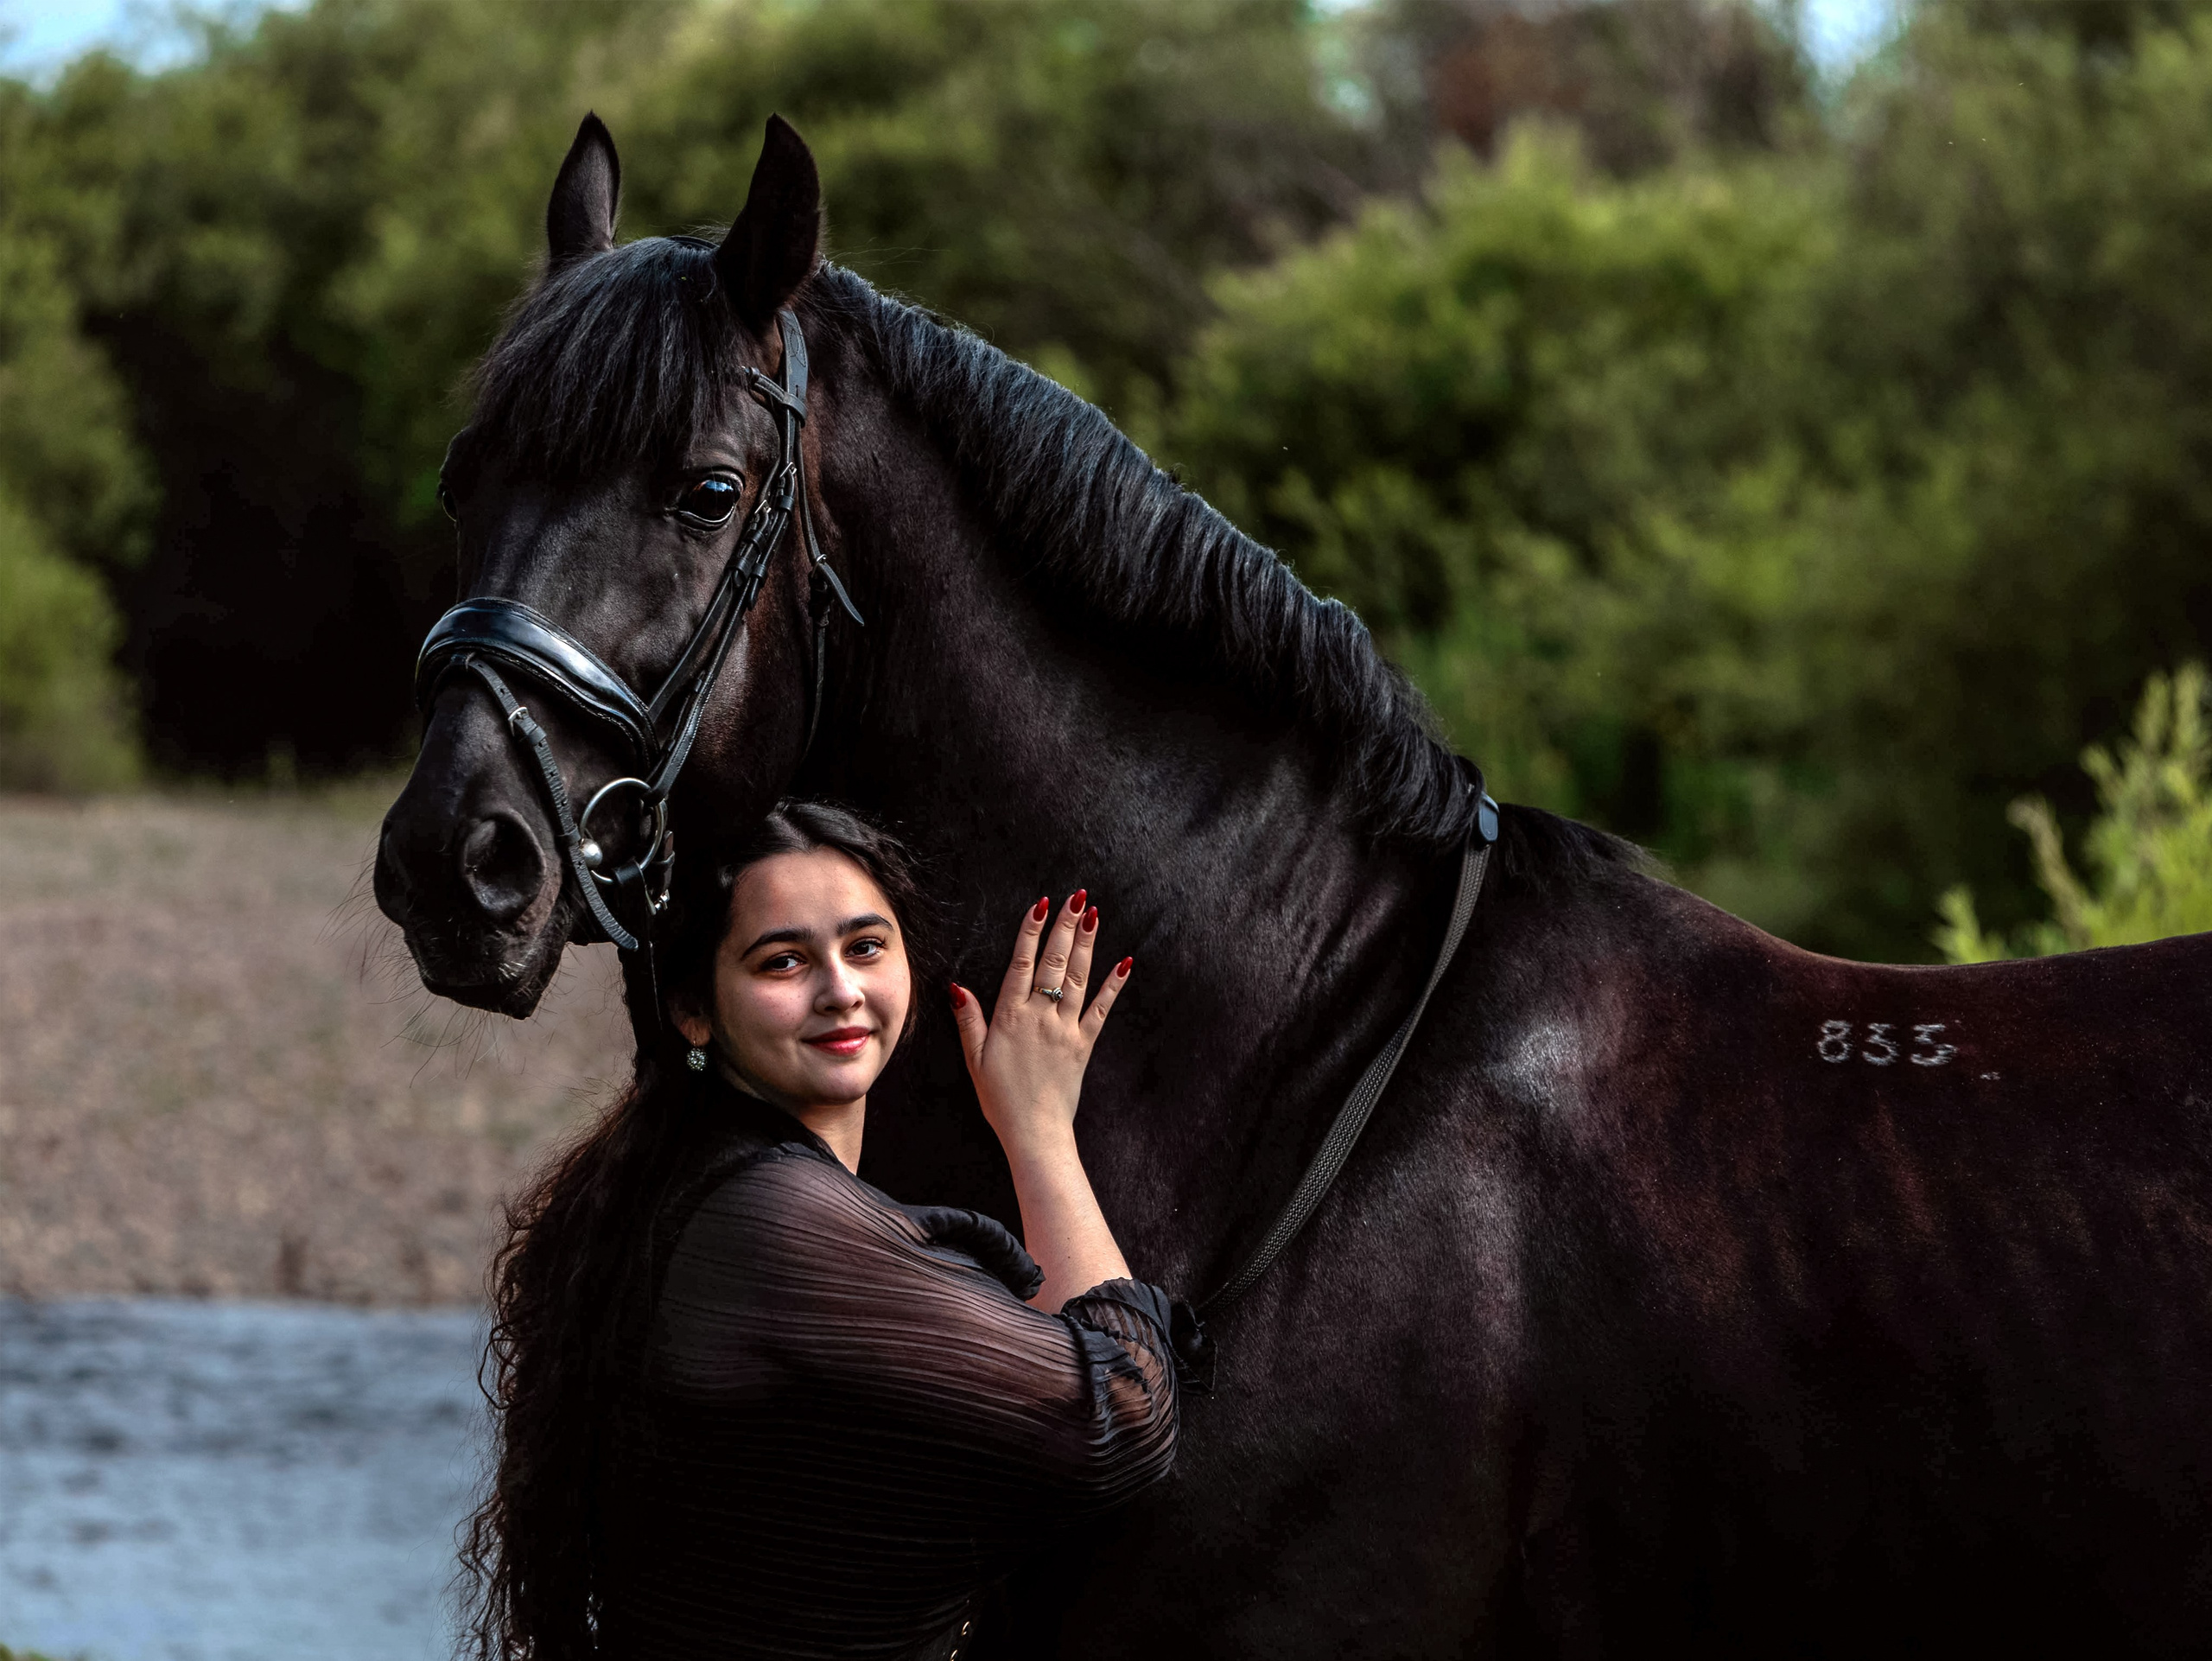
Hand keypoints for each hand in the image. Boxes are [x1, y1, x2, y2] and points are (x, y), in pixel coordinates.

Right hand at [951, 889, 1131, 1163]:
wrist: (1034, 1131)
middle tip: (1076, 896)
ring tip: (1093, 914)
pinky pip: (1101, 1008)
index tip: (1040, 905)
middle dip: (1065, 926)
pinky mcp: (1084, 1044)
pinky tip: (1124, 962)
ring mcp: (1065, 1028)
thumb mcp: (975, 1059)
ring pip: (1077, 977)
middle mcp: (1040, 1016)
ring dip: (1086, 944)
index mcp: (1010, 1016)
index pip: (1022, 963)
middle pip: (1054, 961)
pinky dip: (1114, 985)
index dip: (1031, 932)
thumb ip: (970, 1020)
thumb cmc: (1000, 1098)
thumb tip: (957, 987)